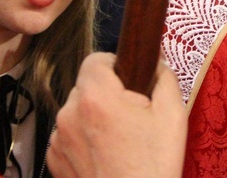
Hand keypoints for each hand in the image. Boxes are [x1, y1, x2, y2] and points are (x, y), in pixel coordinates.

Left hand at [47, 53, 186, 177]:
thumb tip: (157, 61)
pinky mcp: (53, 160)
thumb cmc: (153, 166)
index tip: (129, 81)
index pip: (95, 59)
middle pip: (86, 86)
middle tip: (131, 115)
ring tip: (118, 139)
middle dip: (106, 93)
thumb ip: (165, 78)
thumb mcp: (172, 115)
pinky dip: (84, 138)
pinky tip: (105, 154)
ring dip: (93, 116)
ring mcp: (58, 139)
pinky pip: (68, 135)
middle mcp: (70, 114)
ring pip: (76, 110)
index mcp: (97, 97)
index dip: (114, 65)